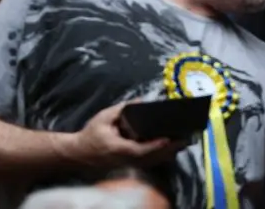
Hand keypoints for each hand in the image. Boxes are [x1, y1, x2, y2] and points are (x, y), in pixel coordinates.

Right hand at [69, 102, 185, 168]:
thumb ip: (122, 109)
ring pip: (153, 161)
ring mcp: (129, 164)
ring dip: (169, 153)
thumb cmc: (91, 134)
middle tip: (185, 139)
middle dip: (170, 149)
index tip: (168, 139)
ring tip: (184, 142)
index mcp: (119, 148)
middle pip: (152, 158)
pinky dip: (162, 156)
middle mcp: (127, 159)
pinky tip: (172, 148)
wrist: (79, 153)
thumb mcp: (104, 117)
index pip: (140, 149)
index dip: (155, 145)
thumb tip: (140, 100)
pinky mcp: (130, 164)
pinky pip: (150, 162)